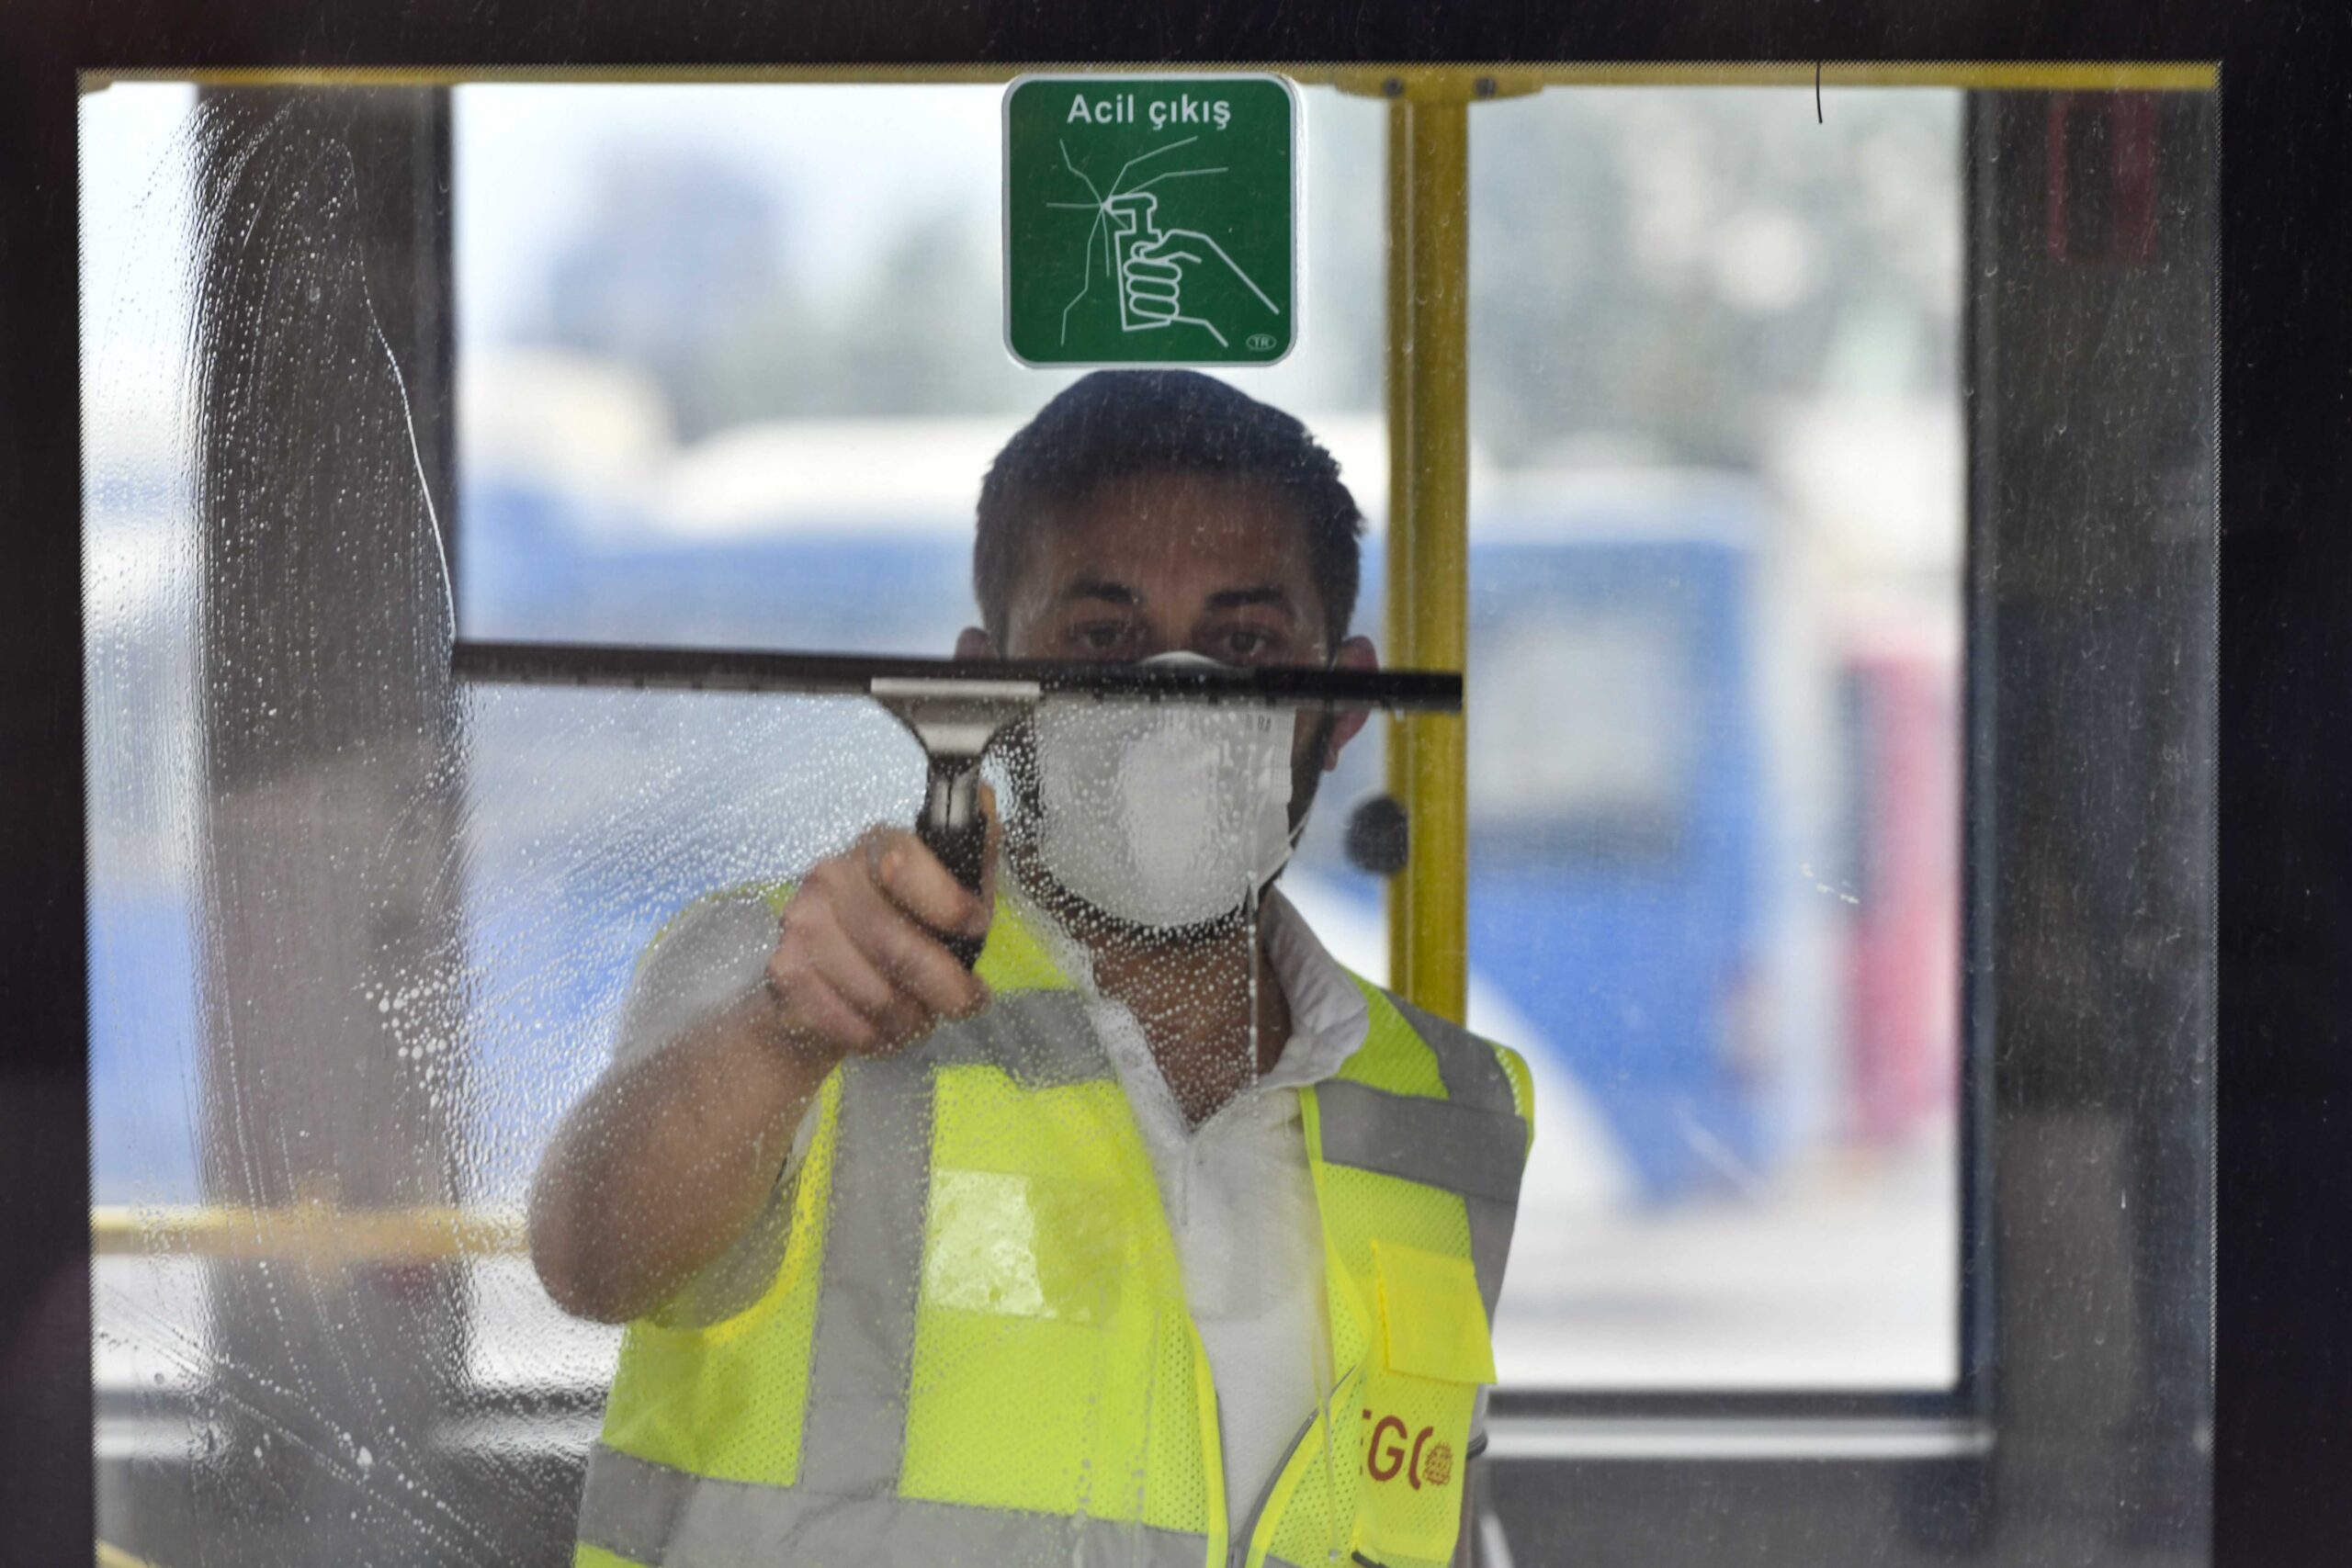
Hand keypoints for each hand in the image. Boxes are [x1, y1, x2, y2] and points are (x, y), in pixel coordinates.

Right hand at [759, 795, 997, 1067]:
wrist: (828, 978)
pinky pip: (842, 1020)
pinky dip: (874, 1037)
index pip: (904, 863)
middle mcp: (831, 874)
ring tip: (920, 1016)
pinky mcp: (785, 969)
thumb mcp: (949, 893)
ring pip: (873, 991)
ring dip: (910, 1019)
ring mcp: (801, 921)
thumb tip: (985, 796)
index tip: (975, 928)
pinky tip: (883, 1029)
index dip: (947, 902)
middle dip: (944, 986)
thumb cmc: (904, 928)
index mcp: (878, 846)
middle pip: (895, 944)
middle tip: (966, 1002)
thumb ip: (971, 856)